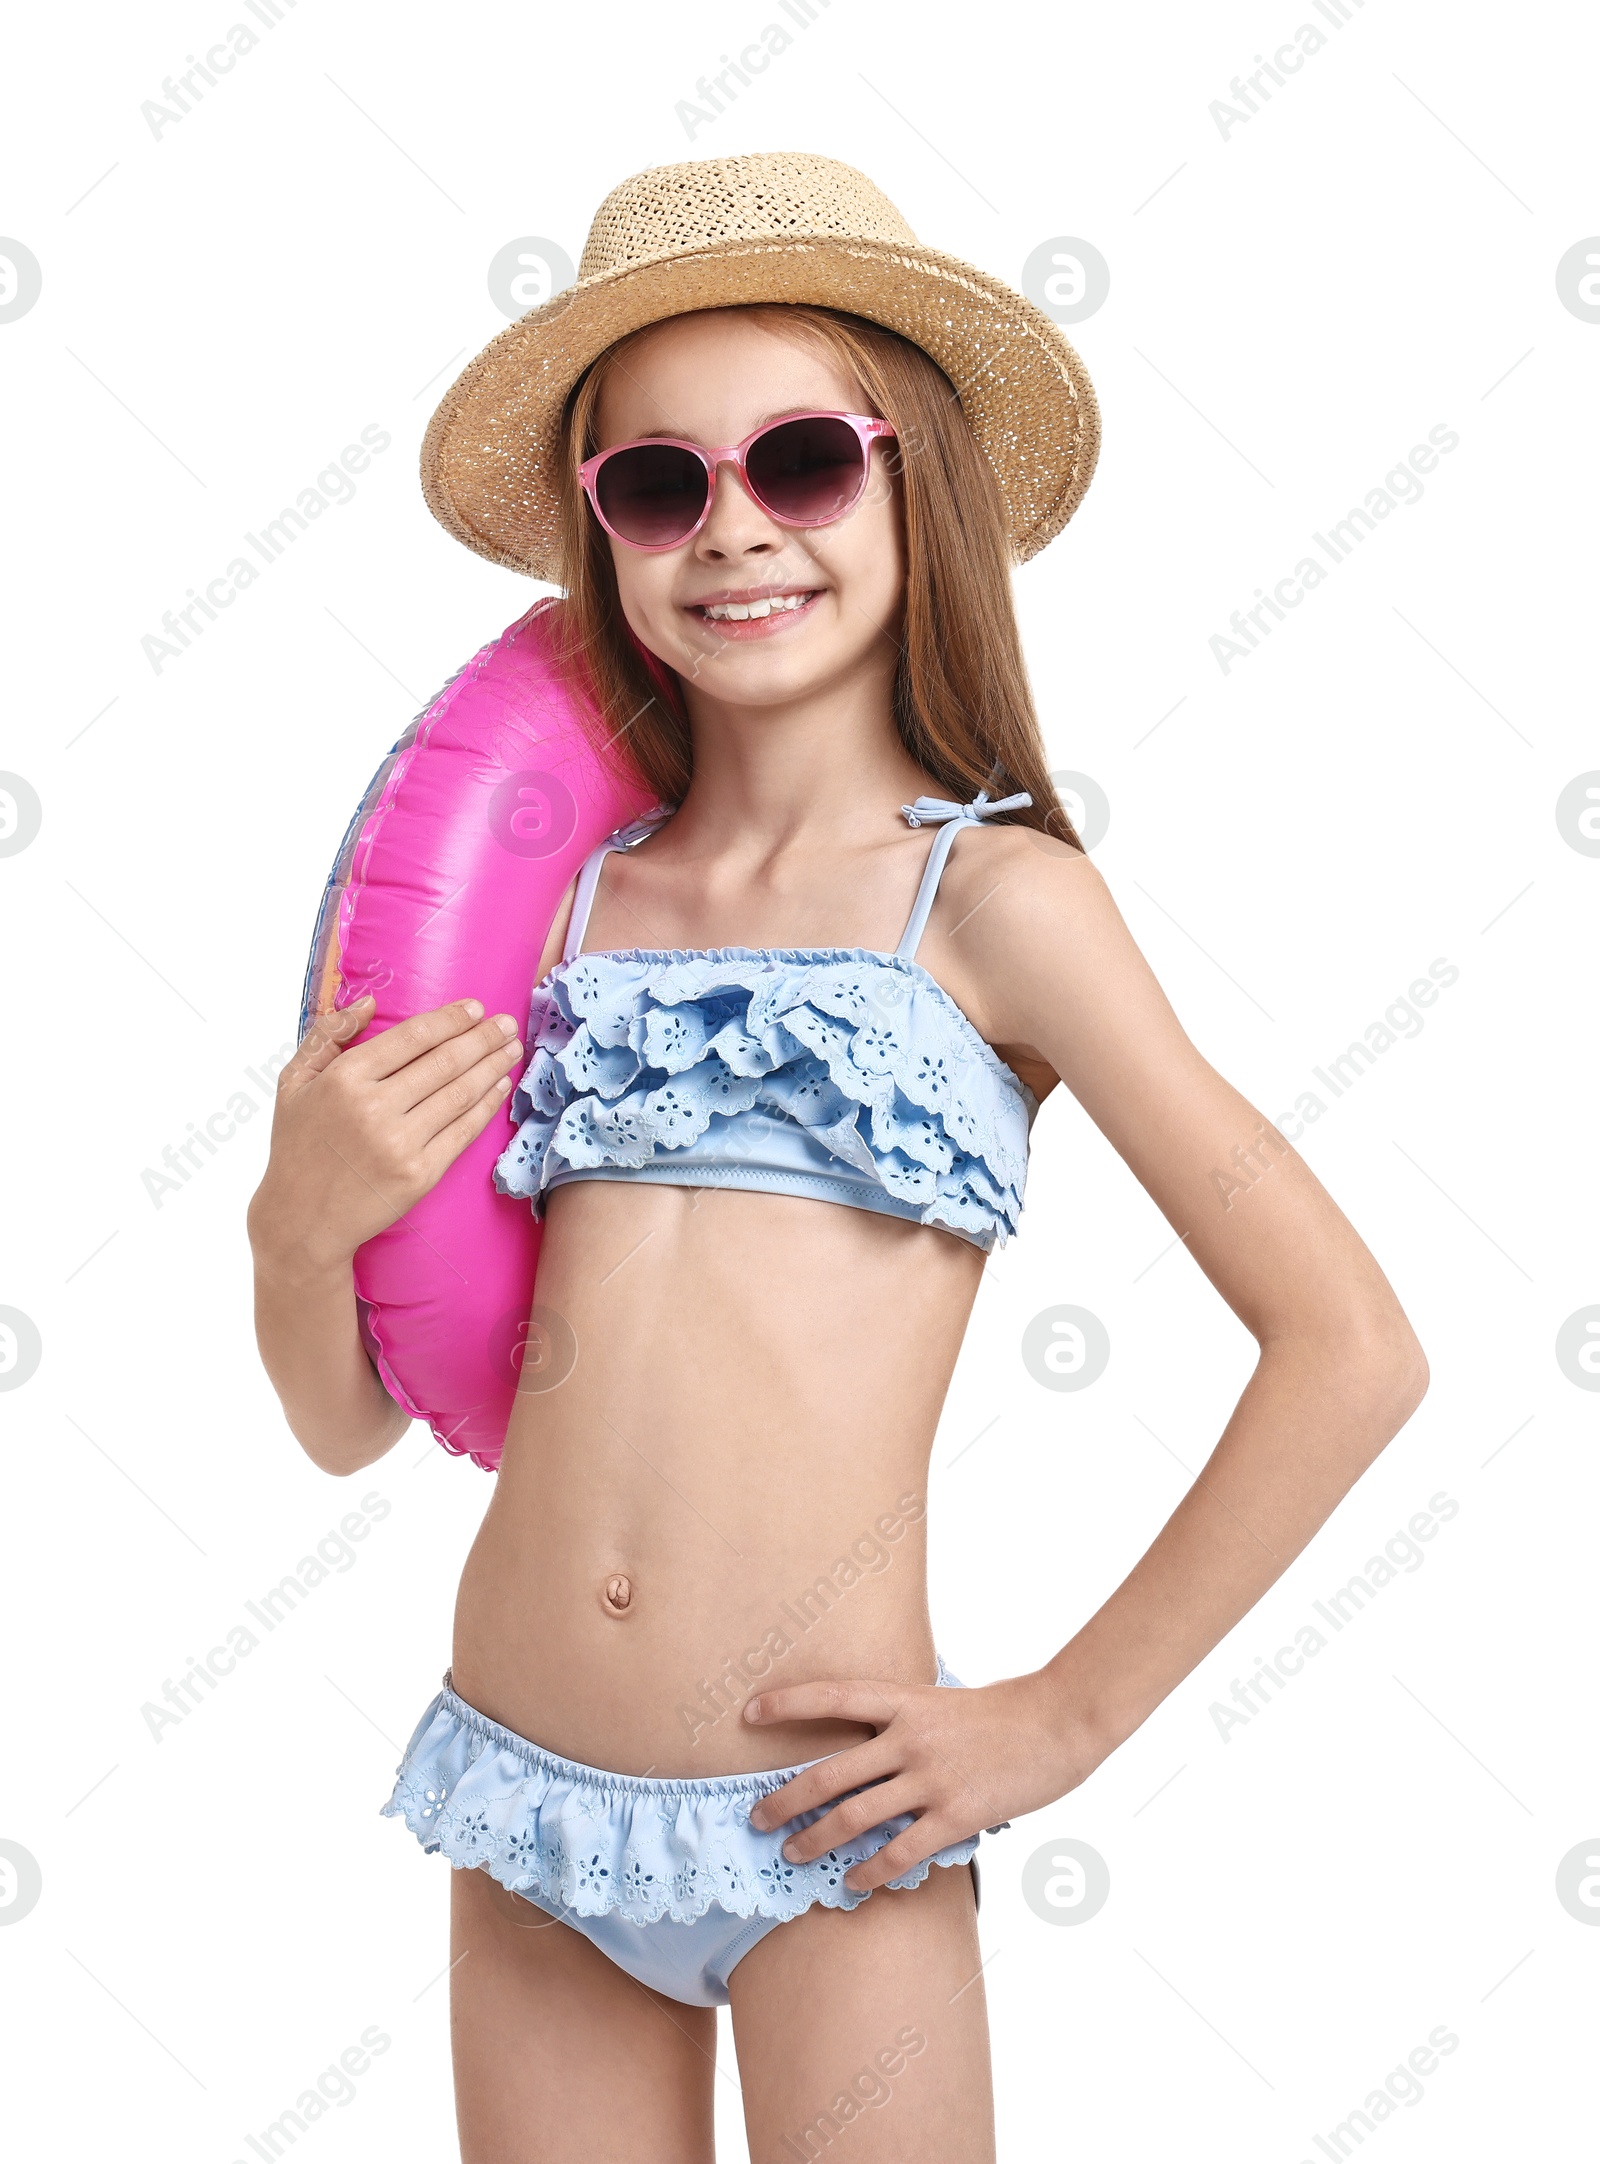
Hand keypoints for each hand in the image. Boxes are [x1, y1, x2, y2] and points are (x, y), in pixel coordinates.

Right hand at [248, 996, 522, 1272]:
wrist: (302, 1221)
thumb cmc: (298, 1147)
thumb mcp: (294, 1084)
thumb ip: (327, 1036)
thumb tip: (369, 1003)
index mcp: (344, 1079)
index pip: (412, 1037)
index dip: (450, 1020)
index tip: (475, 1008)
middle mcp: (374, 1108)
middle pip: (444, 1062)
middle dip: (482, 1038)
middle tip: (506, 1023)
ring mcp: (400, 1144)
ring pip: (460, 1094)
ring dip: (492, 1067)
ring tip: (511, 1049)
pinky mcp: (419, 1175)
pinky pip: (463, 1132)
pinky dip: (486, 1106)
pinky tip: (499, 1087)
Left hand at [743, 1669, 1105, 1894]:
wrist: (1058, 1721)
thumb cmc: (1003, 1711)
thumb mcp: (944, 1700)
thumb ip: (906, 1720)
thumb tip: (871, 1746)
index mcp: (904, 1700)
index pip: (833, 1696)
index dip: (788, 1704)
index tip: (749, 1714)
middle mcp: (909, 1738)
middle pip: (830, 1772)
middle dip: (786, 1798)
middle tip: (756, 1818)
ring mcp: (931, 1778)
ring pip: (856, 1817)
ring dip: (817, 1839)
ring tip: (792, 1855)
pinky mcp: (956, 1814)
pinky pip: (900, 1852)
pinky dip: (871, 1872)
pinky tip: (853, 1884)